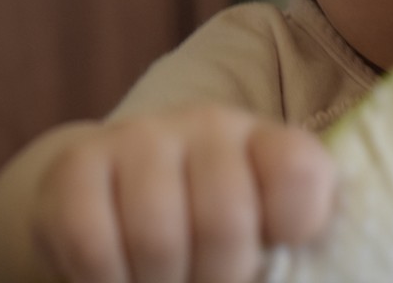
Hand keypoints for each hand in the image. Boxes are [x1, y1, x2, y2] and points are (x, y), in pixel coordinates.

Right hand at [32, 106, 334, 282]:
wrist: (111, 198)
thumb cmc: (208, 230)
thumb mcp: (261, 230)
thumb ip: (292, 245)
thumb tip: (315, 271)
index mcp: (265, 141)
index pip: (299, 172)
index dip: (294, 227)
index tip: (275, 252)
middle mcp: (208, 124)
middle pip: (225, 221)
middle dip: (218, 280)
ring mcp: (140, 137)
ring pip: (158, 237)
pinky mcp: (77, 163)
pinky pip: (92, 243)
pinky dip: (105, 281)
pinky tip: (118, 278)